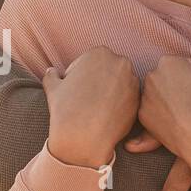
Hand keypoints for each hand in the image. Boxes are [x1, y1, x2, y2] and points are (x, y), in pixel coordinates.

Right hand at [43, 46, 139, 167]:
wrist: (83, 137)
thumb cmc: (66, 109)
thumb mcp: (52, 88)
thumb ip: (52, 75)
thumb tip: (51, 71)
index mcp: (99, 53)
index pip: (88, 62)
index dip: (78, 77)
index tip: (74, 90)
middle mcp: (120, 63)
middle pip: (106, 71)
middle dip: (97, 82)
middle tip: (85, 100)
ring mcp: (133, 82)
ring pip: (118, 85)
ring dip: (108, 94)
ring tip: (95, 110)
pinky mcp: (139, 101)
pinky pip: (126, 101)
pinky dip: (117, 106)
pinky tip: (105, 116)